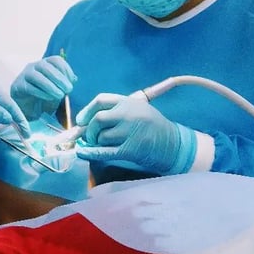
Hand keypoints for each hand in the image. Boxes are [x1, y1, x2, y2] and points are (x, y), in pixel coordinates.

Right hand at [10, 56, 76, 119]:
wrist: (28, 108)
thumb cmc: (44, 96)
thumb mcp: (58, 89)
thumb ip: (65, 83)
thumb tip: (74, 79)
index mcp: (46, 64)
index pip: (56, 60)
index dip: (66, 69)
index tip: (72, 82)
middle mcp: (34, 66)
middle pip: (47, 67)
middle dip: (59, 78)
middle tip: (68, 89)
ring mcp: (25, 75)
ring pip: (37, 76)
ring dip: (50, 86)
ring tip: (60, 95)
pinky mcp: (18, 86)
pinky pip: (29, 87)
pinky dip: (41, 93)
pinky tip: (49, 98)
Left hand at [74, 93, 196, 174]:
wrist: (173, 144)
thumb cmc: (152, 127)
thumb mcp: (138, 110)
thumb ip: (115, 112)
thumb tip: (84, 124)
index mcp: (129, 102)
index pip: (101, 100)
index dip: (87, 111)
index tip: (80, 121)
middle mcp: (129, 114)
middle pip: (98, 119)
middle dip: (89, 130)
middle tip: (89, 137)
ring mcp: (130, 132)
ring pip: (101, 137)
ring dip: (97, 143)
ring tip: (104, 145)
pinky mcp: (131, 149)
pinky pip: (105, 151)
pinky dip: (91, 153)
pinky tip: (82, 153)